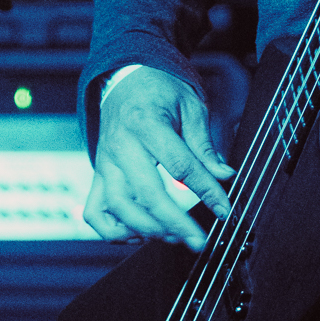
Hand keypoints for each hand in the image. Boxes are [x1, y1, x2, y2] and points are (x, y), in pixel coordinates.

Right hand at [84, 65, 233, 248]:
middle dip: (176, 223)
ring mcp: (105, 163)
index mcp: (147, 123)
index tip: (224, 209)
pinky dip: (114, 231)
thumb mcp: (190, 106)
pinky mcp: (98, 175)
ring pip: (118, 208)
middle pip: (147, 193)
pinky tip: (139, 234)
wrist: (124, 80)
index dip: (206, 190)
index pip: (179, 165)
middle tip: (199, 240)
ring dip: (148, 230)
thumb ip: (204, 145)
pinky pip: (95, 212)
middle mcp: (121, 145)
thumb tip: (224, 176)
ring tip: (174, 237)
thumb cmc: (159, 92)